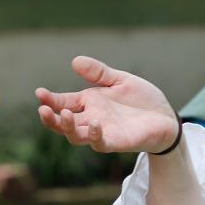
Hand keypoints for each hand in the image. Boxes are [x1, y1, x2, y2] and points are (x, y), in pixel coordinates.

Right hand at [36, 56, 179, 153]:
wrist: (165, 117)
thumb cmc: (142, 100)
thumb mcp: (120, 80)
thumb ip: (98, 73)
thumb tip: (74, 61)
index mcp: (89, 103)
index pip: (63, 102)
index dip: (49, 99)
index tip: (39, 92)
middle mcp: (91, 119)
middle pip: (63, 123)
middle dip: (50, 118)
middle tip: (43, 109)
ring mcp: (103, 132)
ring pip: (76, 136)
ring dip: (67, 127)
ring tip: (63, 115)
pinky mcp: (117, 142)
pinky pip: (100, 143)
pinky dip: (95, 136)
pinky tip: (95, 124)